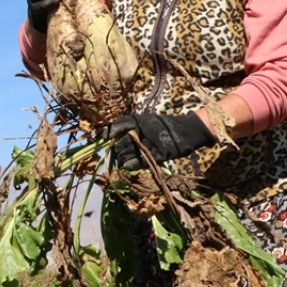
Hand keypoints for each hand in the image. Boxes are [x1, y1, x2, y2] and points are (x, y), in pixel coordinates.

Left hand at [101, 113, 216, 169]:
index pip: (118, 125)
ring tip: (118, 163)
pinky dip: (132, 163)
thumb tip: (110, 135)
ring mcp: (150, 141)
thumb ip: (131, 127)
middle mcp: (142, 129)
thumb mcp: (146, 121)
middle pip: (121, 142)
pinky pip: (141, 159)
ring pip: (129, 151)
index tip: (99, 139)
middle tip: (111, 157)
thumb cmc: (163, 126)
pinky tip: (127, 166)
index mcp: (138, 120)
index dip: (108, 132)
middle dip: (115, 150)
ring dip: (121, 159)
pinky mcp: (158, 152)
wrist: (187, 130)